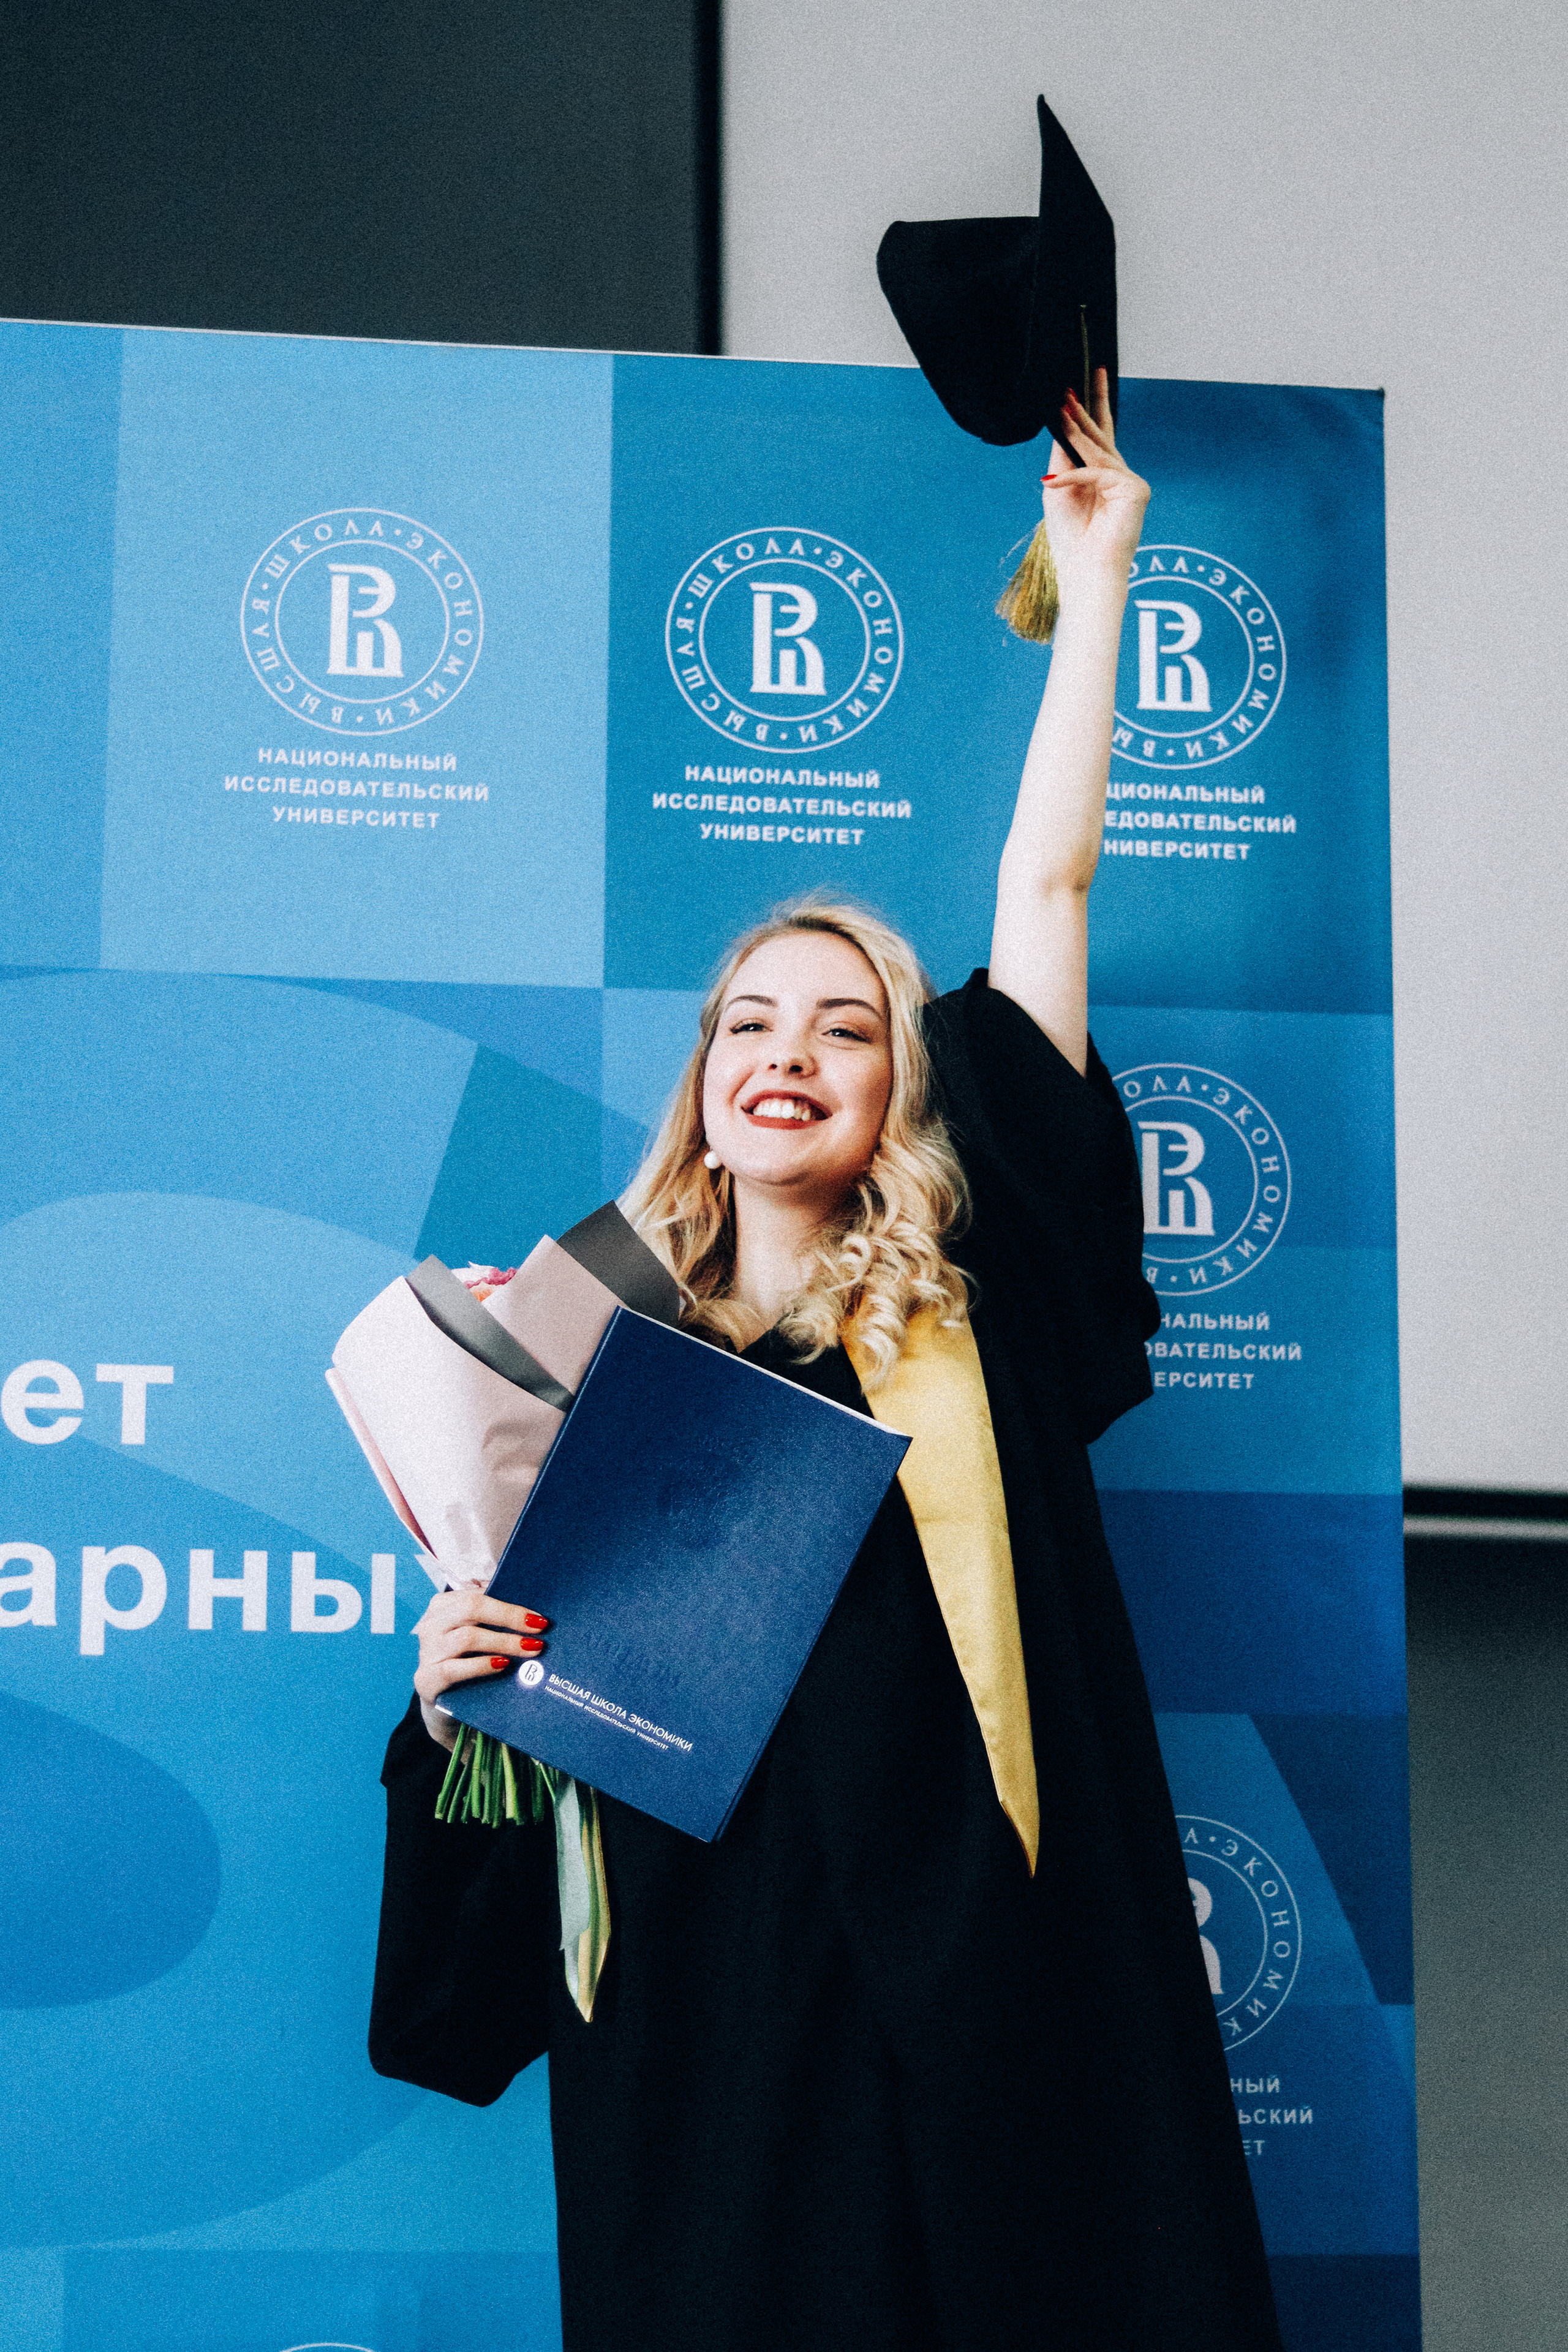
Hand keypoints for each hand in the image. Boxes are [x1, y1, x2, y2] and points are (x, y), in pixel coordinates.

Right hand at [413, 1580, 549, 1749]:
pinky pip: (455, 1668)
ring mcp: (426, 1652)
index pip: (477, 1595)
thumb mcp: (475, 1635)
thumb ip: (493, 1621)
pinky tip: (502, 1665)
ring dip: (503, 1642)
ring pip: (467, 1638)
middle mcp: (430, 1624)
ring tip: (529, 1649)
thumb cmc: (465, 1661)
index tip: (538, 1616)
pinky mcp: (426, 1679)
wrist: (442, 1702)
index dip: (510, 1605)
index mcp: (443, 1606)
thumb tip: (531, 1615)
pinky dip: (482, 1665)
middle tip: (539, 1629)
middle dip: (509, 1617)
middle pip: (472, 1608)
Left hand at [1041, 368, 1149, 607]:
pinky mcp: (1135, 491)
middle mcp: (1119, 476)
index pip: (1098, 435)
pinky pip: (1100, 473)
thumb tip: (1060, 427)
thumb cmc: (1072, 539)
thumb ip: (1063, 460)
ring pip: (1100, 451)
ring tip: (1062, 408)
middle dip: (1085, 409)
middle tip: (1071, 384)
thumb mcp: (1059, 491)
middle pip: (1102, 435)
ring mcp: (1130, 482)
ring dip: (1077, 431)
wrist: (1086, 572)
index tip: (1084, 380)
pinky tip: (1055, 483)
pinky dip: (1076, 477)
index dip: (1092, 407)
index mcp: (1101, 476)